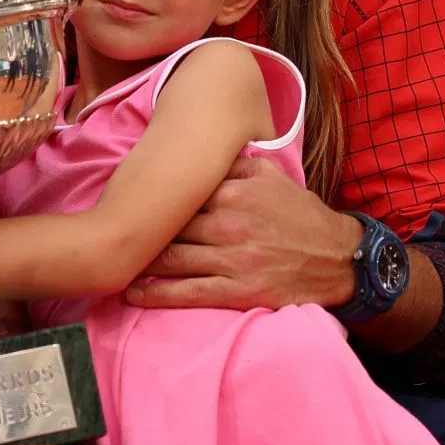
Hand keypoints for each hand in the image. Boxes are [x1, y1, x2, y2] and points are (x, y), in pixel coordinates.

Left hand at [123, 154, 362, 310]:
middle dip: (138, 229)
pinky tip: (132, 293)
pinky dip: (155, 294)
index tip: (123, 199)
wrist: (338, 259)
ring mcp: (232, 260)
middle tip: (106, 231)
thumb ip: (232, 164)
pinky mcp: (237, 291)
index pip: (179, 192)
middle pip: (169, 225)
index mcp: (234, 192)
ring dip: (138, 262)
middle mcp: (229, 224)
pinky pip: (187, 293)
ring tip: (112, 261)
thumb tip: (195, 150)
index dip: (151, 197)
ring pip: (171, 259)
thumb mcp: (271, 176)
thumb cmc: (301, 215)